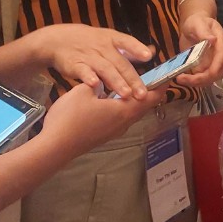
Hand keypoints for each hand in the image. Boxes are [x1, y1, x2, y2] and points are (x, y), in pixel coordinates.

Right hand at [28, 23, 153, 98]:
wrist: (57, 40)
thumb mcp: (109, 41)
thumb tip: (151, 51)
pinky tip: (96, 85)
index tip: (148, 56)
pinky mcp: (75, 65)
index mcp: (112, 39)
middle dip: (132, 78)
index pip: (127, 42)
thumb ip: (129, 50)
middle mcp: (102, 47)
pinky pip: (83, 72)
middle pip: (120, 63)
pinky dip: (89, 77)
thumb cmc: (89, 43)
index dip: (137, 49)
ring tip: (126, 94)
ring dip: (116, 81)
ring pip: (105, 69)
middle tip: (142, 93)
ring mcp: (89, 56)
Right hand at [39, 83, 163, 159]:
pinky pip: (121, 117)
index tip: (168, 74)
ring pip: (132, 112)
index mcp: (125, 110)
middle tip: (152, 75)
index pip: (151, 96)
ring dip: (136, 99)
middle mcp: (125, 122)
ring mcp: (115, 131)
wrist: (54, 147)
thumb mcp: (83, 91)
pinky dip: (124, 105)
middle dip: (149, 90)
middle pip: (144, 105)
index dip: (161, 84)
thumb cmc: (70, 117)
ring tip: (134, 83)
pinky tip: (113, 97)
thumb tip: (103, 79)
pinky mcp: (105, 135)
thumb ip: (98, 82)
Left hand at [176, 14, 222, 88]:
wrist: (193, 25)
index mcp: (221, 43)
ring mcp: (212, 62)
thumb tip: (212, 40)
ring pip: (210, 78)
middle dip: (202, 79)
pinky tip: (181, 77)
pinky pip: (202, 78)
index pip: (221, 59)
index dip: (213, 70)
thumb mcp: (198, 23)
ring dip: (197, 83)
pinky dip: (192, 81)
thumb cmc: (197, 22)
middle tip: (183, 79)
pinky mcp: (204, 67)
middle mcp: (219, 55)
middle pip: (217, 73)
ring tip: (181, 79)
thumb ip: (203, 31)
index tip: (198, 75)